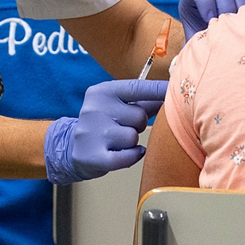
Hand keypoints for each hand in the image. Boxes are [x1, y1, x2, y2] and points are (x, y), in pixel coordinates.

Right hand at [44, 79, 168, 185]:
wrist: (70, 148)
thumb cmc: (101, 124)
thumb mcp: (116, 105)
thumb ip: (142, 100)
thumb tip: (171, 93)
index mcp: (101, 92)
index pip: (136, 88)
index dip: (158, 90)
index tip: (174, 89)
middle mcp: (94, 109)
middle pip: (139, 116)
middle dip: (138, 124)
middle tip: (123, 127)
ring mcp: (92, 133)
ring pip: (134, 137)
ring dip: (132, 142)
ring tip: (118, 141)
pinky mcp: (94, 156)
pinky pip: (129, 156)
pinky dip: (133, 155)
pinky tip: (125, 152)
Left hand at [178, 0, 244, 41]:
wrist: (211, 43)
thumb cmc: (198, 39)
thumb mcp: (191, 38)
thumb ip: (190, 41)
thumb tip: (188, 53)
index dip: (204, 0)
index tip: (208, 18)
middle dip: (224, 5)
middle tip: (226, 25)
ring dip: (240, 11)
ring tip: (238, 30)